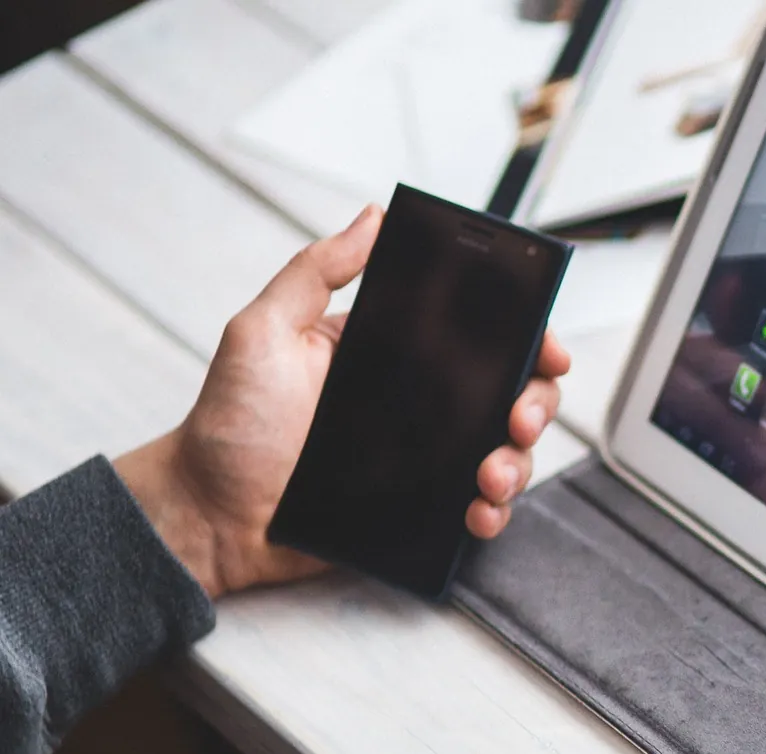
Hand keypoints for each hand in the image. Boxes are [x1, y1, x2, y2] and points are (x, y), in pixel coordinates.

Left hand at [113, 205, 572, 599]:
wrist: (209, 514)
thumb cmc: (228, 424)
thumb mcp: (262, 331)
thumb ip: (315, 271)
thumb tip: (371, 218)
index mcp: (393, 355)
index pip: (478, 337)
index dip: (526, 340)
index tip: (545, 350)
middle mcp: (419, 405)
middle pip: (510, 395)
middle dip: (535, 405)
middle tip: (517, 420)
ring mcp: (424, 459)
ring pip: (505, 454)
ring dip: (516, 463)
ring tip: (488, 476)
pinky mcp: (420, 510)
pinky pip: (478, 508)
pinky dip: (493, 512)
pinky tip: (479, 512)